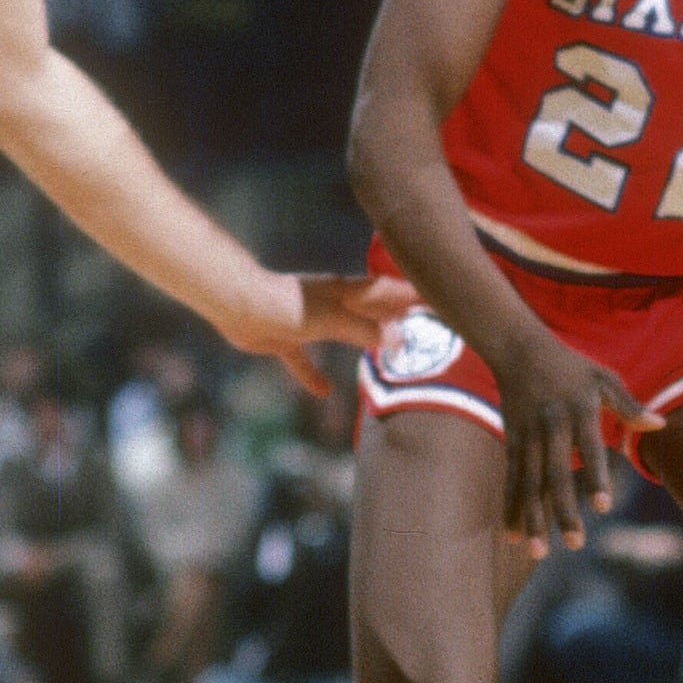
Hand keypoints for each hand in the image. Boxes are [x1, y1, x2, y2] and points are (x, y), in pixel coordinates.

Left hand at [221, 271, 417, 395]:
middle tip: (423, 329)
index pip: (391, 290)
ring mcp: (311, 320)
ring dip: (364, 340)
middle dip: (396, 318)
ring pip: (346, 331)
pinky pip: (305, 358)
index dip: (416, 295)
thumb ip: (366, 330)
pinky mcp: (287, 337)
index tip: (443, 302)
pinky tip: (324, 391)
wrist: (238, 305)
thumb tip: (401, 339)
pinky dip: (314, 374)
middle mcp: (334, 302)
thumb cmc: (288, 304)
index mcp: (349, 291)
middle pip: (372, 309)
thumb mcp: (334, 319)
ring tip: (388, 354)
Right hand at [491, 331, 662, 556]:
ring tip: (539, 553)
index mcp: (578, 409)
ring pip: (529, 484)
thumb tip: (661, 424)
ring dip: (533, 519)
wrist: (518, 350)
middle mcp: (550, 426)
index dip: (596, 477)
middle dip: (563, 511)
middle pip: (555, 475)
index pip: (589, 448)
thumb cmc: (571, 367)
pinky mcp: (512, 443)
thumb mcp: (603, 378)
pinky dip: (511, 508)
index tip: (604, 507)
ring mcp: (527, 437)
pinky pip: (512, 481)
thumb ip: (629, 405)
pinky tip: (513, 536)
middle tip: (576, 543)